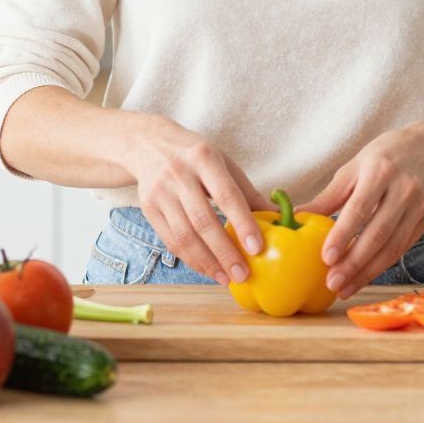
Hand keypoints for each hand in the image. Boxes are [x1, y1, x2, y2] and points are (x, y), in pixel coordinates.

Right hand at [123, 115, 267, 284]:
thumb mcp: (222, 162)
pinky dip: (191, 259)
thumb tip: (276, 218)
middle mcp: (179, 174)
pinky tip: (207, 269)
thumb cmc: (195, 155)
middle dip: (225, 252)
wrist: (147, 144)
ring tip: (226, 278)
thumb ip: (246, 191)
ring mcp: (160, 192)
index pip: (226, 195)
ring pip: (184, 236)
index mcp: (204, 158)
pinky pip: (170, 241)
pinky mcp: (148, 209)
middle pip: (203, 221)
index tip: (257, 248)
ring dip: (207, 262)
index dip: (242, 223)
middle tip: (243, 274)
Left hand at [299, 124, 423, 298]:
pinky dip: (381, 266)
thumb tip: (297, 217)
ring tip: (344, 288)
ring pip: (392, 247)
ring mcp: (419, 205)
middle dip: (354, 263)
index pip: (360, 208)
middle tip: (332, 283)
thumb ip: (328, 196)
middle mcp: (404, 189)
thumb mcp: (353, 167)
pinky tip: (363, 277)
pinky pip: (402, 248)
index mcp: (380, 170)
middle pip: (378, 233)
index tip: (326, 258)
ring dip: (367, 272)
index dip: (343, 235)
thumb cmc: (383, 156)